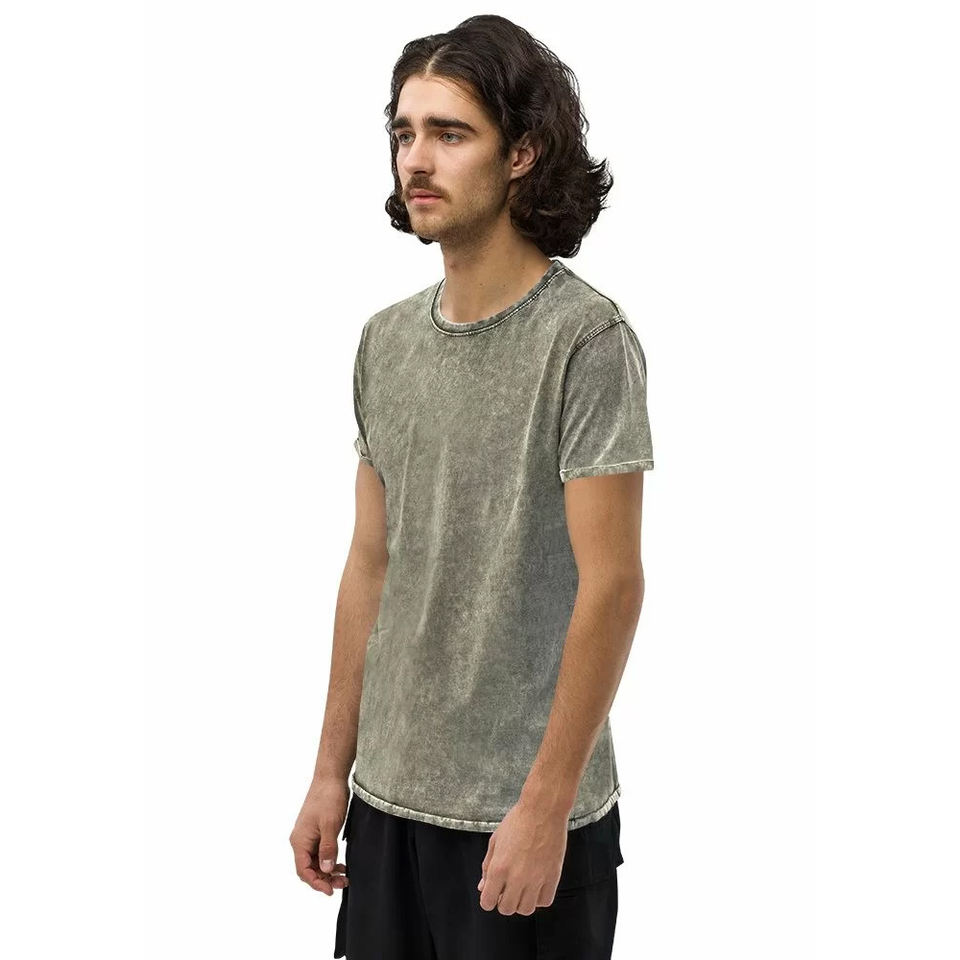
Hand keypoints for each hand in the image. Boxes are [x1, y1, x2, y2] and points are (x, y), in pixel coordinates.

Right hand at [289, 775, 349, 894]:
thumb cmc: (328, 798)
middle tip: (342, 883)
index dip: (316, 883)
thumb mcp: (330, 825)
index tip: (330, 890)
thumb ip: (327, 848)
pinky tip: (340, 864)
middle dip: (324, 879)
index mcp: (300, 841)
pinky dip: (329, 860)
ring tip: (344, 877)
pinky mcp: (316, 832)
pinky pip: (320, 852)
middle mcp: (301, 840)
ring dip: (327, 871)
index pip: (303, 870)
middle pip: (309, 868)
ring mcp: (308, 836)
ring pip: (315, 862)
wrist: (330, 777)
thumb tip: (326, 869)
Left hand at [476, 795, 568, 914]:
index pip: (488, 902)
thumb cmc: (517, 821)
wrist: (543, 810)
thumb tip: (482, 887)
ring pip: (526, 909)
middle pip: (507, 909)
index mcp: (499, 868)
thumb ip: (487, 866)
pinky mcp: (552, 876)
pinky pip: (544, 901)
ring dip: (521, 902)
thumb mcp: (495, 841)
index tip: (492, 892)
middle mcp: (517, 877)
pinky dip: (538, 898)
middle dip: (503, 902)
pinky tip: (536, 886)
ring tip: (522, 888)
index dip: (488, 899)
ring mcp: (536, 878)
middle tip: (507, 889)